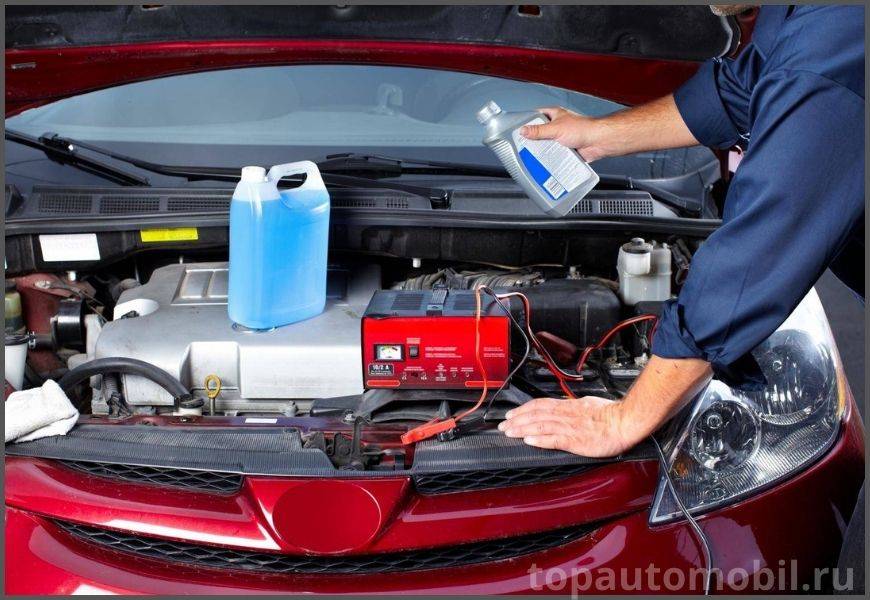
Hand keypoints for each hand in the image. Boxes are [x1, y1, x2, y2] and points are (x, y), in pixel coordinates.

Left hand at [497, 396, 635, 457]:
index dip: (523, 409)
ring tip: (509, 432)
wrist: (624, 422)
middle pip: (535, 415)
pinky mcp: (575, 441)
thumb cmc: (610, 414)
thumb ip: (572, 406)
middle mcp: (565, 415)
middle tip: (503, 425)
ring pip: (540, 426)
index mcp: (568, 406)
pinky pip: (553, 439)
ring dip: (522, 429)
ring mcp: (569, 427)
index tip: (511, 414)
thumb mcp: (587, 403)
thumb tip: (563, 405)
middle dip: (516, 420)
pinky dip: (539, 440)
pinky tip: (528, 441)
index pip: (539, 405)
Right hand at [519, 107, 614, 161]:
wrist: (598, 142)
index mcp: (554, 115)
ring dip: (542, 151)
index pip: (536, 115)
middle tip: (522, 146)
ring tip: (531, 157)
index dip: (526, 121)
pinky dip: (550, 159)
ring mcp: (561, 139)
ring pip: (546, 145)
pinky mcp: (565, 150)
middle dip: (533, 140)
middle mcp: (557, 126)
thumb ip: (538, 131)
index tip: (517, 129)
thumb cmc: (582, 129)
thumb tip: (523, 131)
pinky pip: (554, 155)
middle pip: (539, 133)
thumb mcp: (556, 128)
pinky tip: (544, 163)